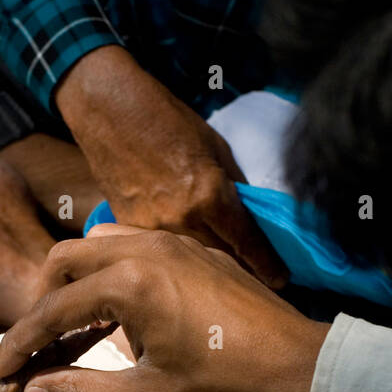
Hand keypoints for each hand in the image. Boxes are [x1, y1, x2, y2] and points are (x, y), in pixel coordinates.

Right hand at [0, 226, 329, 391]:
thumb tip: (34, 391)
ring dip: (74, 281)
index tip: (2, 370)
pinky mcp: (194, 250)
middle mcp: (145, 249)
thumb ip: (81, 391)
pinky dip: (109, 274)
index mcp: (129, 284)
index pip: (53, 310)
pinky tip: (119, 315)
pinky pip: (133, 247)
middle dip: (40, 303)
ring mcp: (172, 243)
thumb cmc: (225, 385)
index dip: (21, 344)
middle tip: (36, 346)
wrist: (298, 364)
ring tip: (73, 327)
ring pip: (98, 244)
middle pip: (64, 260)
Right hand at [55, 46, 286, 287]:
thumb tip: (250, 215)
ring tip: (220, 272)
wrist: (111, 111)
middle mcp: (182, 220)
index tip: (280, 280)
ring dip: (207, 267)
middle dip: (241, 269)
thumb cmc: (167, 121)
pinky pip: (159, 251)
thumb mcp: (215, 147)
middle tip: (255, 276)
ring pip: (188, 262)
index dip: (267, 265)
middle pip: (221, 260)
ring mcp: (152, 229)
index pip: (248, 243)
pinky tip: (181, 257)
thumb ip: (233, 186)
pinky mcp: (129, 231)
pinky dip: (173, 254)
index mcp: (209, 196)